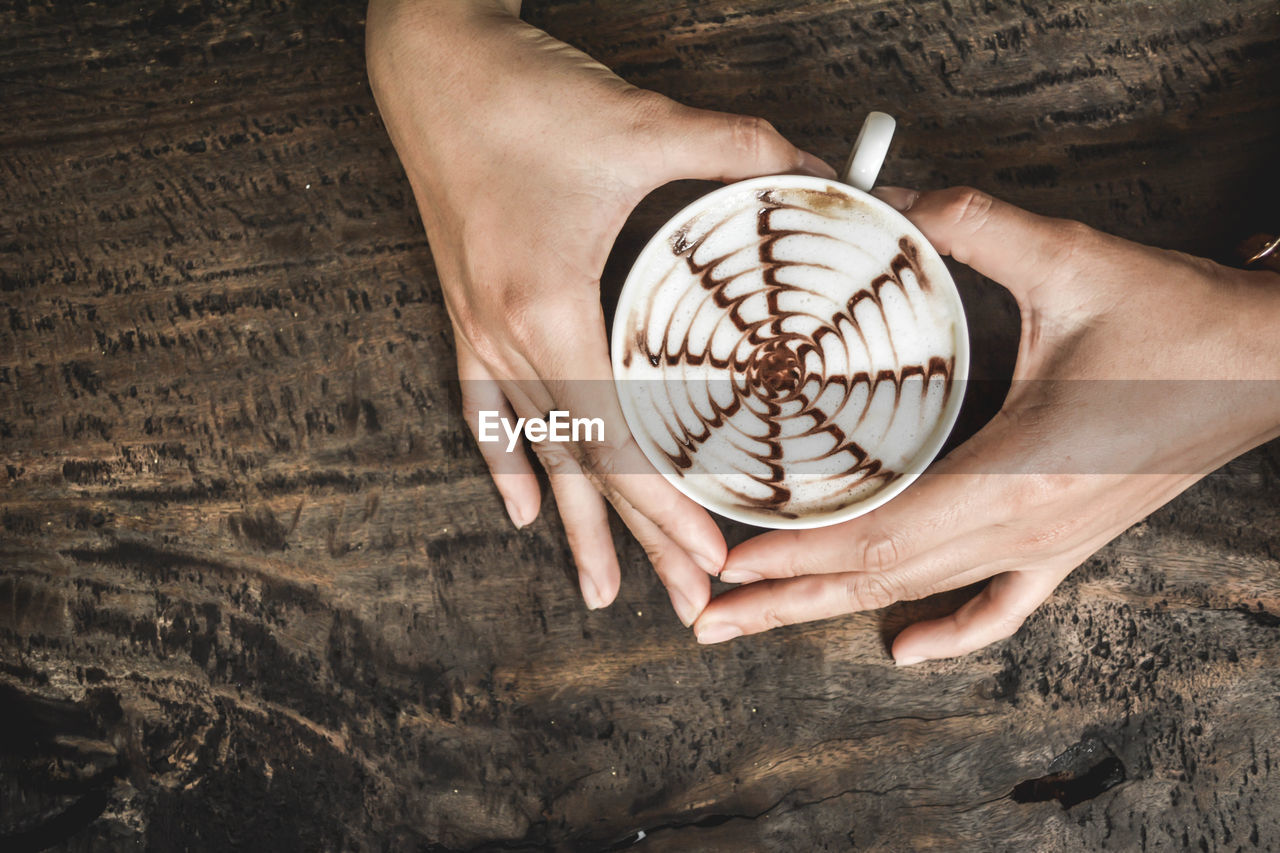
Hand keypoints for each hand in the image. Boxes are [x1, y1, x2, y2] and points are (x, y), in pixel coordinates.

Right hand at [365, 0, 834, 622]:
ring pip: (539, 452)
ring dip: (576, 527)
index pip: (622, 435)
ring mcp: (480, 329)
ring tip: (597, 593)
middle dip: (642, 540)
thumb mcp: (642, 122)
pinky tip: (522, 511)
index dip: (669, 504)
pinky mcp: (465, 311)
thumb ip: (740, 152)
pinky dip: (506, 463)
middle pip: (587, 463)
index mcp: (553, 305)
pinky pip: (484, 407)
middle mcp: (511, 335)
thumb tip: (824, 180)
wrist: (428, 63)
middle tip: (688, 605)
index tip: (715, 557)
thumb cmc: (523, 95)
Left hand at [693, 186, 1279, 659]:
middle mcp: (1023, 528)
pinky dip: (949, 633)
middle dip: (787, 599)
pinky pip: (1002, 606)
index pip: (878, 535)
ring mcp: (1047, 545)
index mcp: (1014, 474)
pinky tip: (902, 649)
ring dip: (835, 613)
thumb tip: (891, 201)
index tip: (729, 562)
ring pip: (922, 598)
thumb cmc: (1180, 322)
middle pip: (881, 581)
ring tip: (761, 626)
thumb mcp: (1073, 260)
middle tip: (708, 617)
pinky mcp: (1069, 543)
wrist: (1274, 364)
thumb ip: (974, 225)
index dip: (797, 553)